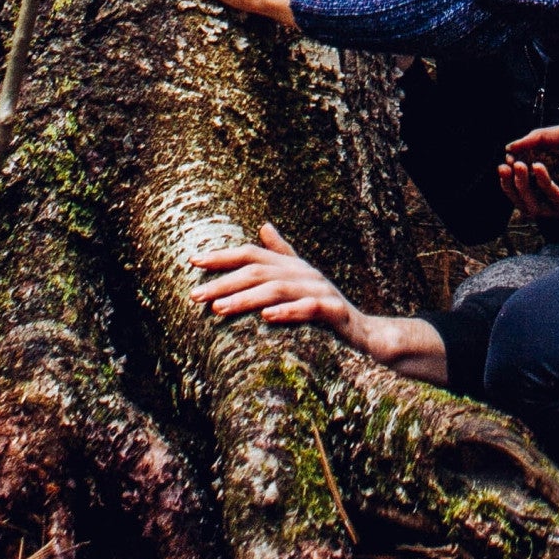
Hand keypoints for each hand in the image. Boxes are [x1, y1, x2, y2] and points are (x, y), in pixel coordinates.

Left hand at [197, 223, 354, 336]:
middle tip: (195, 295)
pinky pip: (309, 308)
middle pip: (258, 271)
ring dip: (246, 299)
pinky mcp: (334, 310)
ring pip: (278, 289)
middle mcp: (303, 272)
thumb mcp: (301, 280)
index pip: (252, 254)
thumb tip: (263, 226)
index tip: (193, 261)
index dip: (223, 256)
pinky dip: (287, 311)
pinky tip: (266, 318)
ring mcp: (320, 289)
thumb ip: (281, 255)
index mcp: (292, 265)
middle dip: (223, 282)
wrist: (365, 332)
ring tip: (219, 309)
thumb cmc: (326, 308)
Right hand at [500, 122, 558, 222]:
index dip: (513, 173)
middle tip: (504, 166)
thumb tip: (510, 146)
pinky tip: (538, 168)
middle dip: (511, 185)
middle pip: (525, 200)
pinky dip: (543, 185)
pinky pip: (553, 202)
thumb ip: (538, 139)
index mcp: (557, 178)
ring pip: (534, 206)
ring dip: (523, 186)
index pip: (527, 184)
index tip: (506, 157)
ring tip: (519, 166)